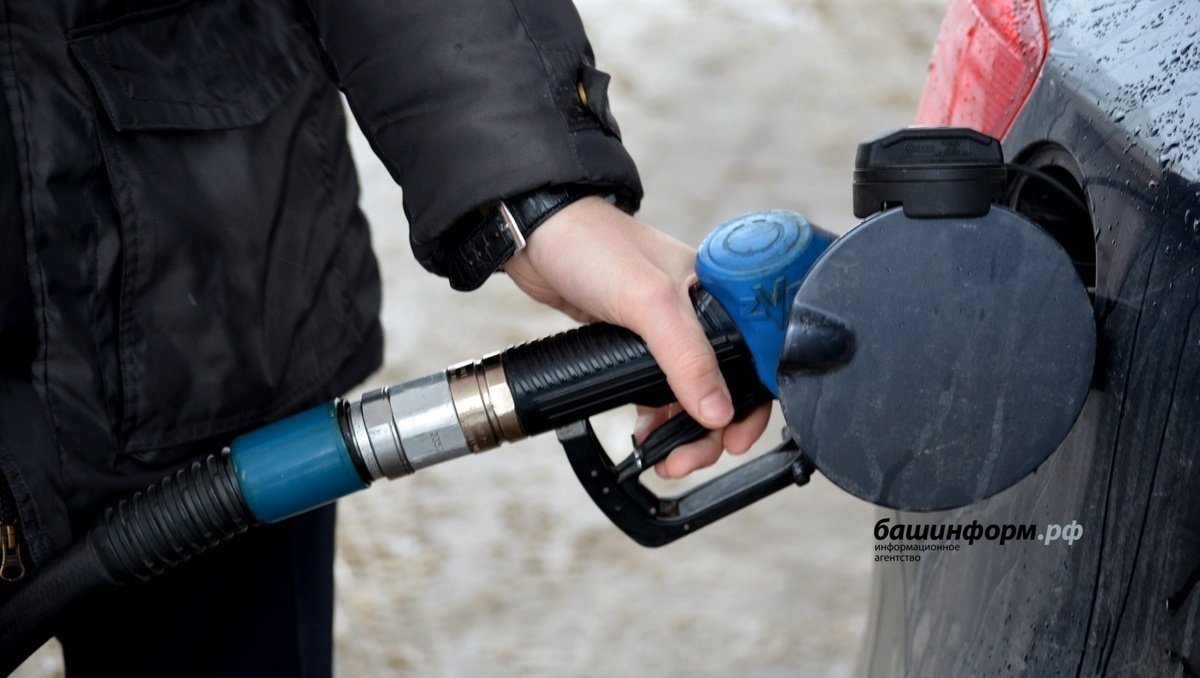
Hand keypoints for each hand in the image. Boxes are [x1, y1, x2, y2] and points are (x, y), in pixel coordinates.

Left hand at [503, 196, 770, 477]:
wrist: (535, 236)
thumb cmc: (595, 246)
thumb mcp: (649, 301)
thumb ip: (686, 356)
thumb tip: (718, 411)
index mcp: (722, 292)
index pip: (758, 358)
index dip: (753, 404)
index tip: (734, 440)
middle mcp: (702, 312)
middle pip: (727, 385)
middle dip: (711, 431)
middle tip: (688, 459)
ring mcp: (669, 329)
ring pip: (692, 394)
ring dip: (684, 431)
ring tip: (668, 457)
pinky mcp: (637, 342)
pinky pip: (660, 391)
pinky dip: (658, 418)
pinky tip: (646, 435)